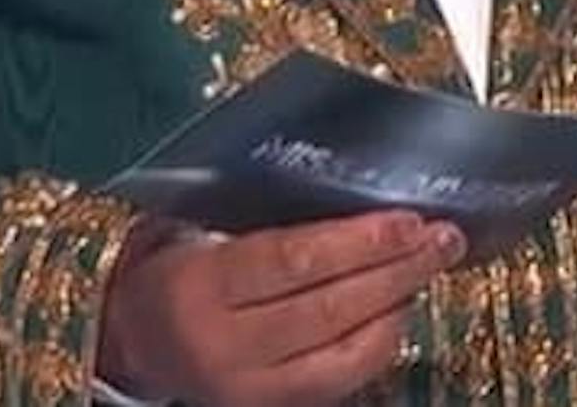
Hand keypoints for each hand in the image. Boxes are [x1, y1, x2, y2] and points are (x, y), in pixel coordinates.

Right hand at [96, 210, 462, 406]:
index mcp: (197, 287)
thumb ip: (262, 213)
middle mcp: (221, 346)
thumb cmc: (177, 266)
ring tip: (431, 263)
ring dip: (399, 303)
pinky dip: (379, 341)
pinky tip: (400, 307)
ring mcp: (247, 388)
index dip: (357, 241)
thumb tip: (357, 189)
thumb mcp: (196, 228)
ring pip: (343, 350)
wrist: (132, 340)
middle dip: (395, 268)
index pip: (289, 260)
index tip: (407, 218)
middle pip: (327, 307)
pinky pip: (340, 379)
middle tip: (444, 236)